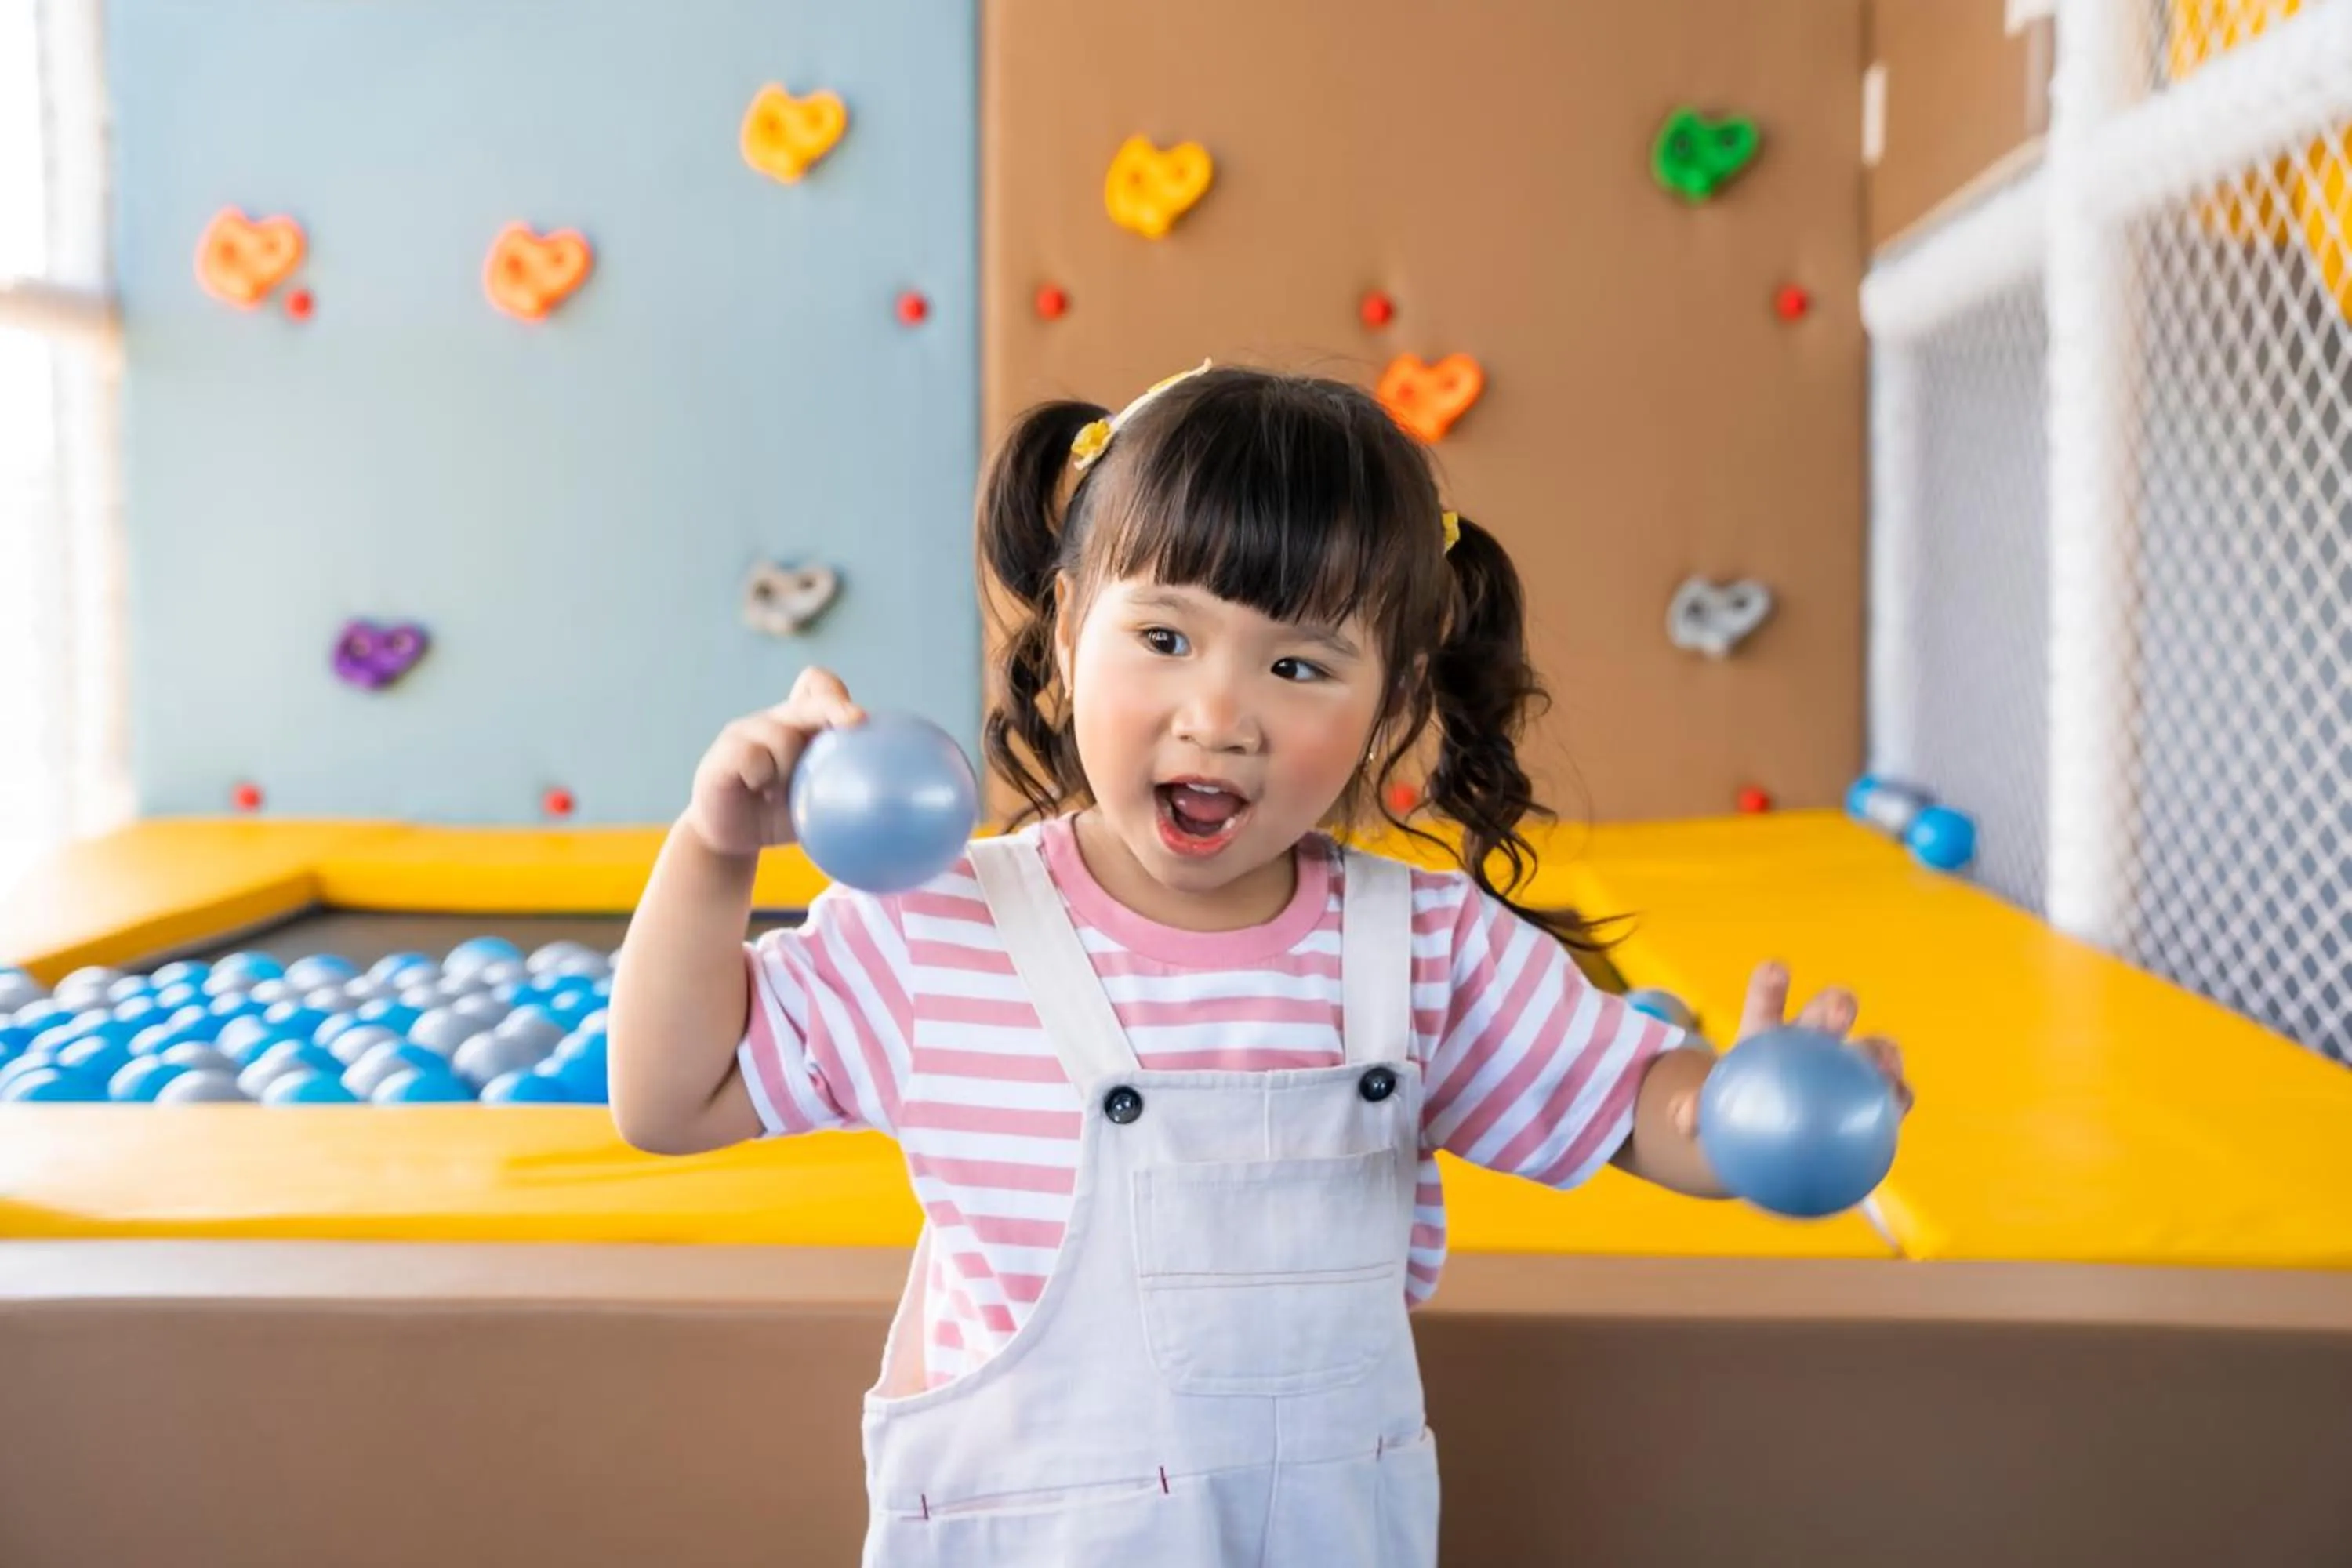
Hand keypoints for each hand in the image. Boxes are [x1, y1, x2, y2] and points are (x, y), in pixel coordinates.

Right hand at [681, 666, 864, 857]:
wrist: (729, 839)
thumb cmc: (780, 817)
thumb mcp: (820, 803)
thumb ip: (846, 786)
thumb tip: (896, 797)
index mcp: (802, 725)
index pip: (819, 688)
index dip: (838, 699)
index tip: (861, 721)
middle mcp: (776, 721)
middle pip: (809, 701)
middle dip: (835, 709)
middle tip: (857, 722)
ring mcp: (748, 732)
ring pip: (783, 735)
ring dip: (790, 767)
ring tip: (777, 793)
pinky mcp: (724, 752)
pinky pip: (752, 757)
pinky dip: (761, 777)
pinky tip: (757, 791)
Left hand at [1668, 961, 1914, 1138]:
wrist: (1766, 1145)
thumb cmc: (1732, 1119)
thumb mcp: (1704, 1116)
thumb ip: (1693, 1115)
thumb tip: (1686, 1119)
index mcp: (1768, 1035)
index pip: (1767, 999)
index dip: (1771, 981)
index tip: (1775, 971)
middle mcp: (1815, 1041)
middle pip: (1830, 1011)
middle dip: (1837, 1004)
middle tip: (1839, 1015)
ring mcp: (1848, 1068)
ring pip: (1871, 1048)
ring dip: (1880, 1050)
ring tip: (1883, 1065)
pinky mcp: (1874, 1099)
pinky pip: (1891, 1095)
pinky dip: (1897, 1096)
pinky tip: (1898, 1107)